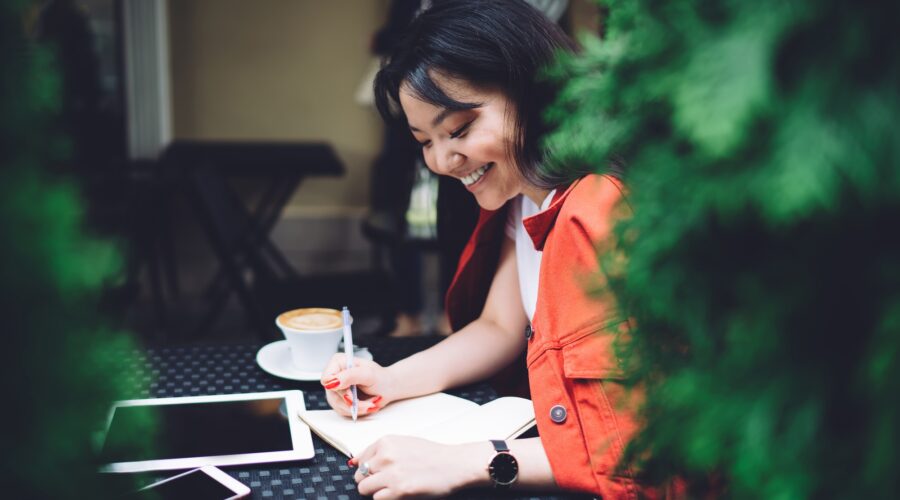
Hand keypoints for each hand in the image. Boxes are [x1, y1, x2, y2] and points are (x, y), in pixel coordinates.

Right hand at [320, 353, 396, 416]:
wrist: (388, 388)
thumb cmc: (380, 378)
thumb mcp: (368, 374)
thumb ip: (350, 376)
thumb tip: (332, 382)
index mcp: (339, 362)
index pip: (326, 378)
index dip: (338, 388)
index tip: (352, 393)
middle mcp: (335, 375)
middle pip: (333, 394)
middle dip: (353, 401)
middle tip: (369, 402)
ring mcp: (336, 390)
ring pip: (338, 405)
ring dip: (357, 408)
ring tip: (371, 403)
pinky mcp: (339, 401)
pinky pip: (343, 411)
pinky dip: (356, 411)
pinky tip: (366, 404)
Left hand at [350, 436, 487, 498]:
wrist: (453, 464)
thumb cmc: (432, 454)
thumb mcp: (403, 444)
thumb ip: (380, 452)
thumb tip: (354, 462)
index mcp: (385, 441)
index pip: (360, 458)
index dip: (368, 468)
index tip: (377, 472)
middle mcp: (385, 456)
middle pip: (359, 475)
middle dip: (370, 480)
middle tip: (386, 482)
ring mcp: (391, 474)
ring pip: (364, 488)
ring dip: (376, 491)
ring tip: (392, 488)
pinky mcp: (398, 490)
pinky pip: (377, 499)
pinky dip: (385, 498)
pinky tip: (399, 493)